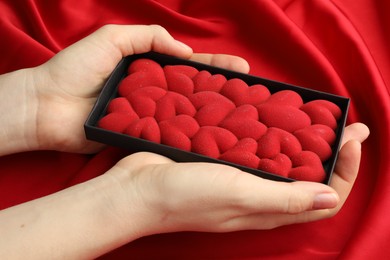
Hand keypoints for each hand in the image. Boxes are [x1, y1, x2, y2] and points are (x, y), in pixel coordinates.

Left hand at [31, 24, 249, 152]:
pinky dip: (189, 137)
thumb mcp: (111, 39)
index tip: (241, 68)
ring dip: (213, 115)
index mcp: (149, 69)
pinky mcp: (140, 137)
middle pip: (195, 92)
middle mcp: (154, 94)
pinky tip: (212, 138)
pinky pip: (168, 136)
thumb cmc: (75, 68)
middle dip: (223, 91)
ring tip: (242, 115)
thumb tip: (184, 52)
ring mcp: (149, 117)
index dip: (214, 67)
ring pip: (186, 115)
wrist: (47, 106)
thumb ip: (148, 36)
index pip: (189, 67)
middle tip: (254, 93)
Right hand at [107, 123, 368, 233]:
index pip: (322, 197)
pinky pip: (251, 149)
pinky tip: (269, 117)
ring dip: (300, 141)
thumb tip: (330, 198)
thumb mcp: (240, 195)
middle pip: (305, 177)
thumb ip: (285, 197)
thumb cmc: (187, 197)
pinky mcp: (220, 164)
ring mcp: (238, 180)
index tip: (350, 140)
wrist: (138, 189)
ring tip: (313, 118)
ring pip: (279, 161)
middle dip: (328, 152)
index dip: (343, 171)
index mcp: (267, 209)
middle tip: (344, 125)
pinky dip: (266, 135)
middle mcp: (257, 197)